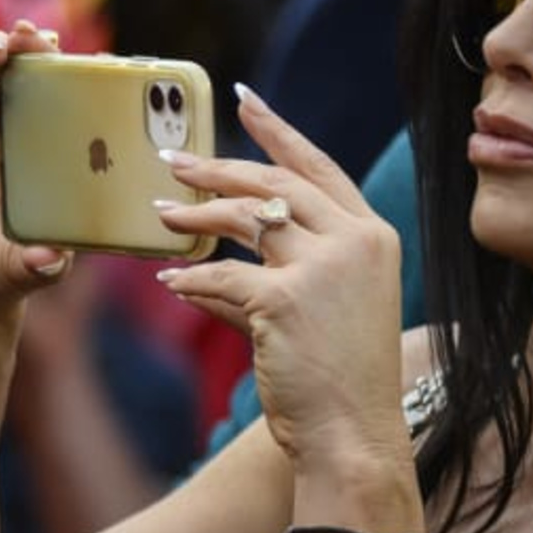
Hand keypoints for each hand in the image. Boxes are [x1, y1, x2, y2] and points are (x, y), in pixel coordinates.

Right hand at [0, 22, 77, 317]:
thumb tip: (51, 260)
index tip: (104, 60)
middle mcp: (23, 131)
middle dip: (38, 50)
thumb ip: (39, 262)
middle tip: (43, 38)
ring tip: (6, 44)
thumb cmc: (4, 265)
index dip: (87, 76)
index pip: (76, 101)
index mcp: (57, 152)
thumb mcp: (29, 267)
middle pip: (34, 76)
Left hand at [151, 85, 408, 470]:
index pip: (319, 167)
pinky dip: (189, 280)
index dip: (277, 131)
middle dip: (217, 169)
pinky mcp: (285, 298)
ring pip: (244, 220)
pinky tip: (168, 283)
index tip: (243, 98)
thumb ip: (266, 278)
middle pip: (274, 184)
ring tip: (160, 216)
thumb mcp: (318, 311)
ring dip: (195, 217)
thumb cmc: (337, 377)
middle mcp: (356, 241)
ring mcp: (325, 267)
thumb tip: (192, 271)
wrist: (353, 433)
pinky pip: (219, 277)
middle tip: (172, 160)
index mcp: (373, 236)